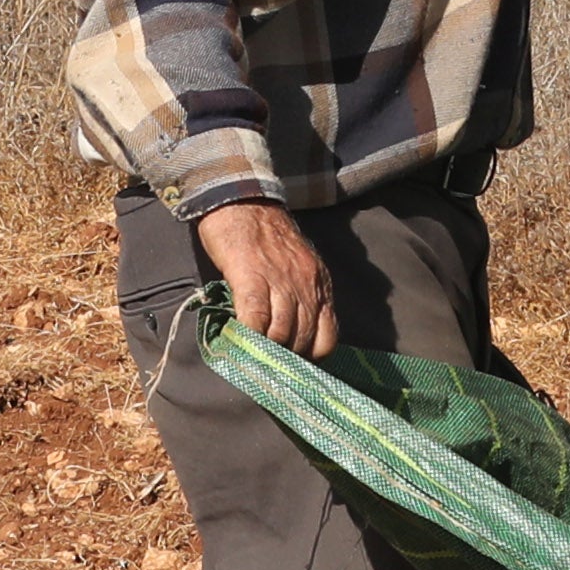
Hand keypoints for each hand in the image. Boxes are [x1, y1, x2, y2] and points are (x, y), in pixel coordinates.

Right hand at [194, 198, 334, 351]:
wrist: (241, 199)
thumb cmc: (264, 235)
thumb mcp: (297, 265)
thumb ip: (299, 295)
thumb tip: (289, 334)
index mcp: (320, 282)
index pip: (329, 335)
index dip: (312, 357)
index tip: (295, 365)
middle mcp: (307, 285)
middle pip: (305, 340)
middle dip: (288, 360)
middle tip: (271, 370)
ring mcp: (281, 282)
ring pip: (282, 335)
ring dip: (268, 353)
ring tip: (254, 360)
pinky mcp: (252, 279)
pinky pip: (256, 321)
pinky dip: (249, 337)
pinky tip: (240, 342)